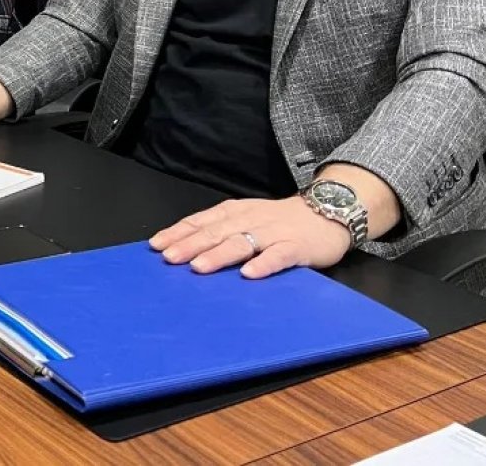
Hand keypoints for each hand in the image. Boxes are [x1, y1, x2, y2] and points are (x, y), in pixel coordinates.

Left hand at [149, 196, 351, 279]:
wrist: (329, 211)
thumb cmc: (280, 220)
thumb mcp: (247, 218)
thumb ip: (221, 230)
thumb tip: (184, 247)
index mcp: (235, 212)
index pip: (201, 221)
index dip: (179, 233)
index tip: (156, 246)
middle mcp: (250, 219)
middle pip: (216, 232)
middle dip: (190, 245)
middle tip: (168, 258)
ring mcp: (274, 232)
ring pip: (242, 242)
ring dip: (219, 254)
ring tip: (198, 267)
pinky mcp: (297, 247)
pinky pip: (279, 256)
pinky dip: (264, 263)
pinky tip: (249, 274)